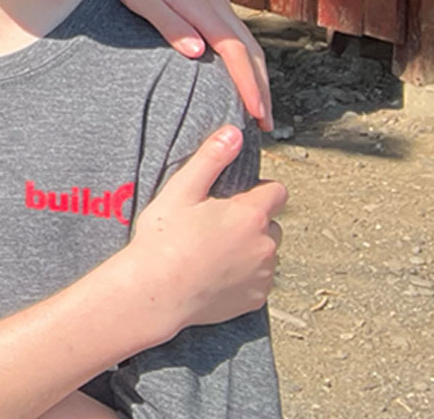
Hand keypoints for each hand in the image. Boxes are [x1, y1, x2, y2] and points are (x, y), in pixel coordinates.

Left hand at [68, 0, 272, 128]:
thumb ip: (166, 22)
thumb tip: (198, 52)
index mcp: (199, 3)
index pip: (235, 49)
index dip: (249, 83)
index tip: (258, 113)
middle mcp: (214, 0)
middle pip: (250, 48)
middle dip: (261, 86)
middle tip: (265, 124)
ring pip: (246, 40)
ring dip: (256, 74)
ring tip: (257, 107)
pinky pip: (234, 33)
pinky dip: (244, 58)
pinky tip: (238, 75)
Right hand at [117, 126, 285, 333]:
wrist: (156, 293)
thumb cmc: (163, 241)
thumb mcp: (180, 191)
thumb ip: (211, 159)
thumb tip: (234, 133)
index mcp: (251, 214)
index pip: (277, 192)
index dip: (257, 191)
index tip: (233, 198)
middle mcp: (266, 244)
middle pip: (272, 224)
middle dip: (252, 222)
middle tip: (215, 227)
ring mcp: (264, 274)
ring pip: (267, 253)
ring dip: (250, 249)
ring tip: (212, 252)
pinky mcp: (257, 299)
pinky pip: (259, 281)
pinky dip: (244, 277)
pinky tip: (215, 275)